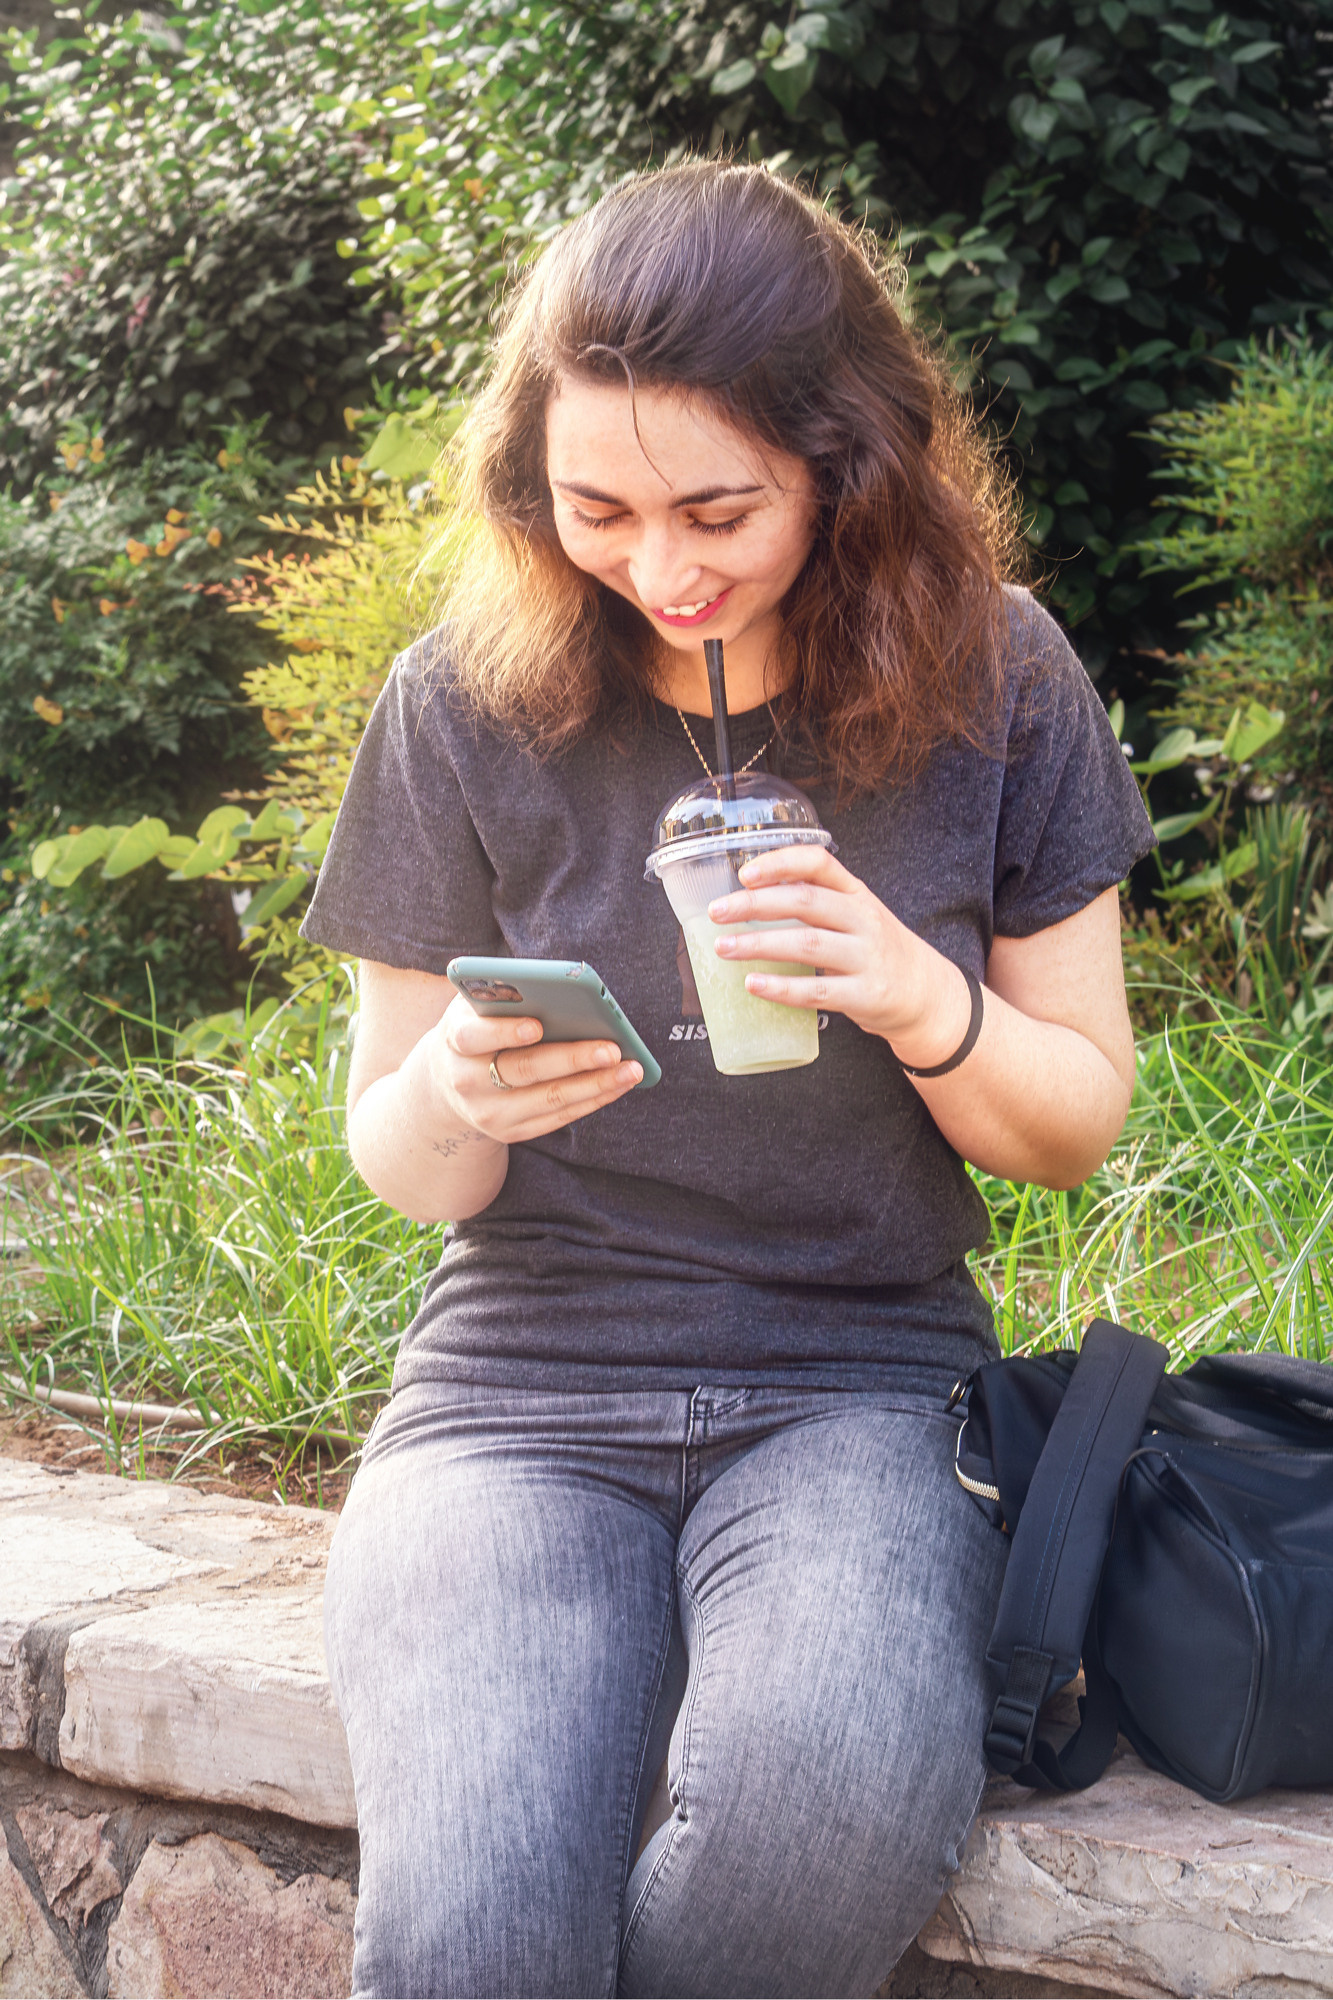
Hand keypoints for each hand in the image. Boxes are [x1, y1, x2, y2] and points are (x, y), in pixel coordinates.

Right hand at [428, 993, 642, 1143]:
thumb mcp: (474, 1008)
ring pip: (549, 1099)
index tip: (537, 1025)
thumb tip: (557, 987)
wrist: (448, 1082)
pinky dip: (593, 1100)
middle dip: (573, 1059)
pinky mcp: (511, 1132)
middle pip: (524, 1070)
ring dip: (596, 1085)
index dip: (505, 1031)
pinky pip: (559, 1118)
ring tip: (631, 1069)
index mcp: (455, 1041)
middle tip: (612, 1048)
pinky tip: (618, 1084)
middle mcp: (468, 1082)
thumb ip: (503, 995)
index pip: (474, 1036)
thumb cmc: (476, 1029)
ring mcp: (490, 1113)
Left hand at [705, 845, 972, 1068]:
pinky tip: (753, 984)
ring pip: (807, 945)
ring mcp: (867, 956)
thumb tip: (748, 893)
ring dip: (760, 945)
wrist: (926, 993)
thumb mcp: (855, 914)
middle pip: (805, 902)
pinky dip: (782, 988)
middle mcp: (863, 918)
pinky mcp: (866, 994)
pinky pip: (818, 991)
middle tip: (717, 913)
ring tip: (724, 948)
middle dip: (755, 905)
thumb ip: (815, 900)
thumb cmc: (875, 949)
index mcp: (855, 893)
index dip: (780, 863)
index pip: (819, 862)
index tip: (744, 873)